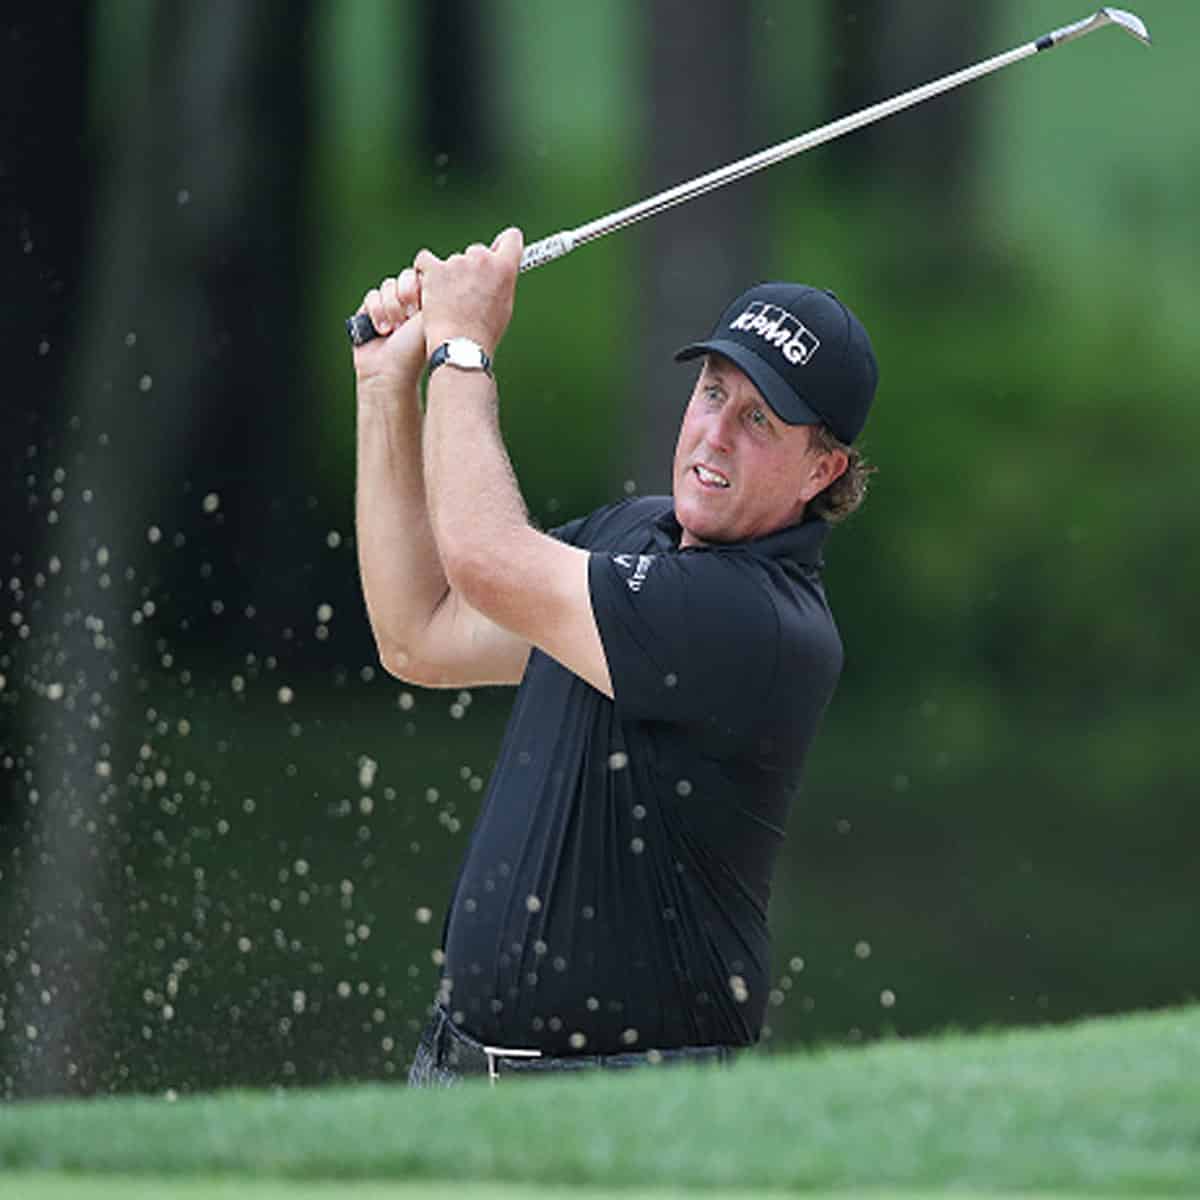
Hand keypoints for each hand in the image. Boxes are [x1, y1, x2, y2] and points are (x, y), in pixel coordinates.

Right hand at [353, 267, 425, 387]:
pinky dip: (376, 313)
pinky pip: (371, 296)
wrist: (391, 372)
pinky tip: (381, 331)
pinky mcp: (371, 312)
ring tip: (394, 330)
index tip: (418, 306)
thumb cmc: (417, 348)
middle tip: (406, 318)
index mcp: (430, 302)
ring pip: (386, 286)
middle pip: (403, 278)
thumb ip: (433, 290)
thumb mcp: (431, 316)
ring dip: (389, 308)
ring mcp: (390, 307)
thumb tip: (431, 269)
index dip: (417, 287)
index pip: (421, 275)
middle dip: (403, 298)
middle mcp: (411, 304)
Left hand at [415, 228, 523, 359]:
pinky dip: (425, 272)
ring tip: (449, 302)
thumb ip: (502, 282)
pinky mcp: (435, 269)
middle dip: (471, 268)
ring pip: (452, 261)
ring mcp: (458, 263)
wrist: (461, 346)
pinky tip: (428, 289)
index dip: (504, 244)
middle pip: (477, 252)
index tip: (498, 250)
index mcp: (505, 268)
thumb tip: (499, 271)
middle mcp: (483, 260)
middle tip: (467, 292)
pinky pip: (425, 261)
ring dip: (449, 276)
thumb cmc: (483, 333)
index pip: (511, 238)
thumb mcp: (504, 306)